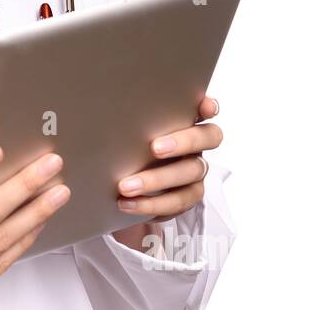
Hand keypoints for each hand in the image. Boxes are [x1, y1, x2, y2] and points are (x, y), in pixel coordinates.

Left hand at [111, 94, 221, 250]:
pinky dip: (151, 204)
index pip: (206, 109)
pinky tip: (126, 203)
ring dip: (157, 180)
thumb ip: (123, 118)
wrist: (116, 187)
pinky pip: (176, 203)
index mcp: (184, 122)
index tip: (204, 107)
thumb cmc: (122, 148)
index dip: (209, 106)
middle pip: (208, 138)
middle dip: (183, 142)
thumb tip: (100, 105)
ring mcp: (193, 172)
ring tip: (126, 186)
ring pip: (190, 173)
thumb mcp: (120, 131)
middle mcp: (195, 145)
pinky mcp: (185, 197)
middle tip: (154, 148)